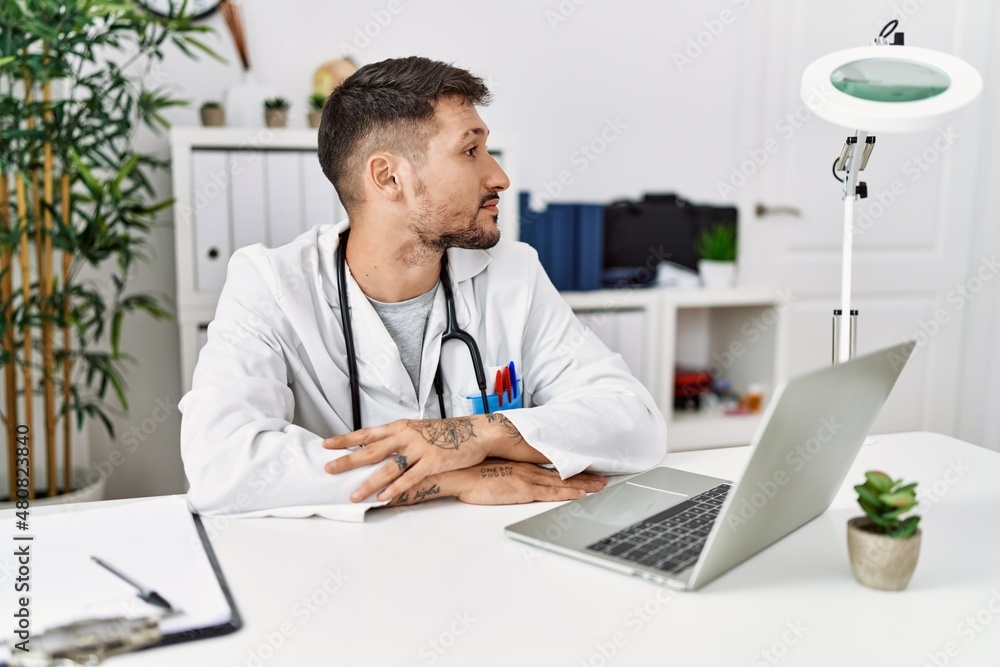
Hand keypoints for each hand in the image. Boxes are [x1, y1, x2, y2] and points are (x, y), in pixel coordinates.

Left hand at [323, 416, 494, 502]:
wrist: (476, 432)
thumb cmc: (446, 433)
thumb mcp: (418, 430)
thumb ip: (398, 439)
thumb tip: (377, 450)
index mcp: (400, 427)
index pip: (366, 433)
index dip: (345, 439)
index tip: (327, 445)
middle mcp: (406, 435)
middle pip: (371, 450)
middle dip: (347, 461)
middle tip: (329, 469)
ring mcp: (420, 448)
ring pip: (388, 468)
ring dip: (369, 483)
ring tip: (354, 495)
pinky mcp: (433, 461)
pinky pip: (410, 478)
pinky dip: (395, 489)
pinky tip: (384, 498)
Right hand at [451, 459, 606, 504]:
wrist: (459, 472)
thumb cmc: (470, 473)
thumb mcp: (491, 470)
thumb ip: (504, 474)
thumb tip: (507, 478)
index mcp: (520, 465)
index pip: (550, 467)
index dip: (568, 469)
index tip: (583, 470)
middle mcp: (527, 470)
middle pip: (561, 473)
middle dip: (583, 476)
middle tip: (601, 479)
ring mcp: (527, 478)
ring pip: (562, 482)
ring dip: (583, 484)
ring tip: (599, 486)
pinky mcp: (523, 489)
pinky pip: (551, 492)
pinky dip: (568, 492)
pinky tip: (581, 494)